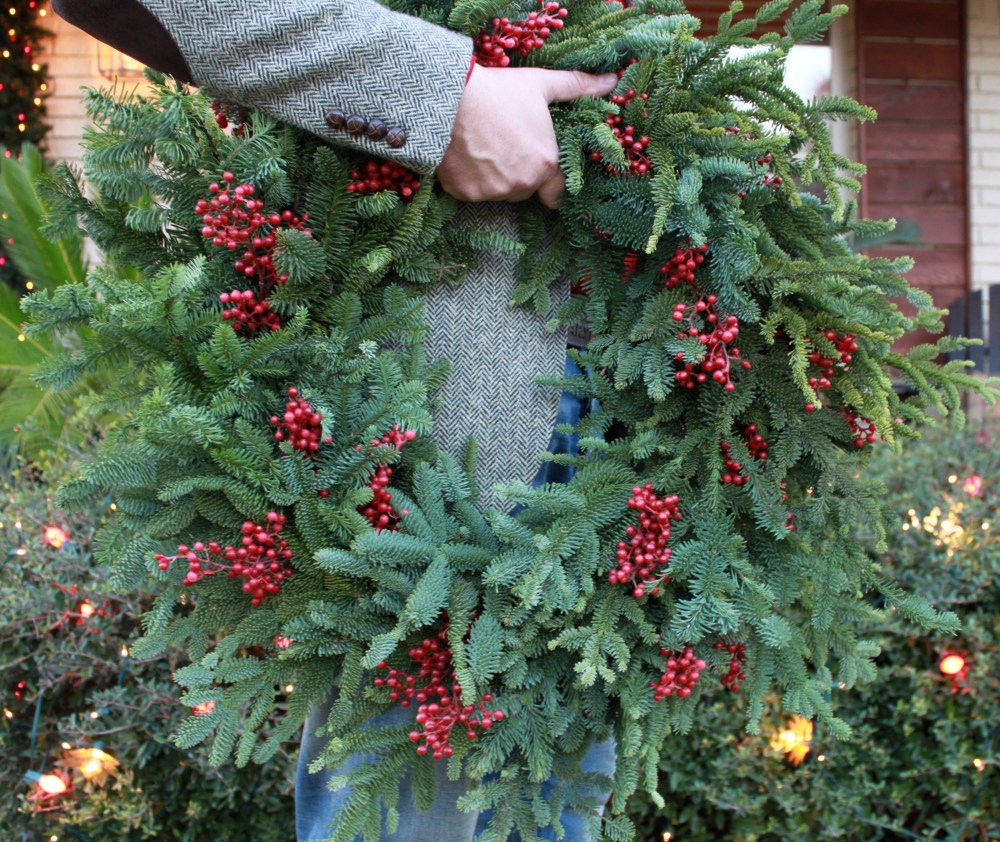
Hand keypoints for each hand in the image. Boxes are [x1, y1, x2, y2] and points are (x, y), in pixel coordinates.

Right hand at [436, 65, 617, 208]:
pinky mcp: (466, 194)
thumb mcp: (541, 85)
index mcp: (546, 163)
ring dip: (494, 178)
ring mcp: (493, 192)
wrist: (450, 98)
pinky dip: (469, 179)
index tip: (539, 170)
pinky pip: (472, 192)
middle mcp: (522, 184)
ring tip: (482, 147)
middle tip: (505, 145)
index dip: (550, 182)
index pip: (556, 193)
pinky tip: (464, 155)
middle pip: (525, 189)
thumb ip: (577, 87)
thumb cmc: (499, 91)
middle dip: (520, 174)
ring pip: (499, 191)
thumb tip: (612, 81)